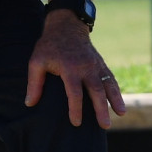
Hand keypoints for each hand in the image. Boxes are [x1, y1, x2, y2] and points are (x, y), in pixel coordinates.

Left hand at [25, 10, 125, 128]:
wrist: (66, 26)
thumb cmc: (49, 46)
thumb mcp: (37, 61)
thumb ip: (34, 83)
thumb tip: (30, 104)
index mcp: (69, 68)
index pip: (74, 92)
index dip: (75, 108)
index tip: (76, 123)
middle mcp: (86, 67)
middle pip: (96, 91)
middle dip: (101, 109)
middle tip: (105, 126)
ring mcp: (96, 65)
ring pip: (108, 84)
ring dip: (115, 100)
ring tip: (121, 114)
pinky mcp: (101, 64)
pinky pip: (111, 79)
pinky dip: (116, 91)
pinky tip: (120, 104)